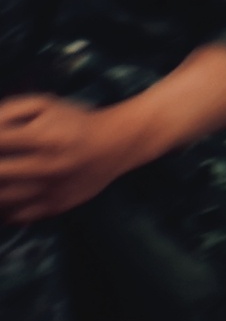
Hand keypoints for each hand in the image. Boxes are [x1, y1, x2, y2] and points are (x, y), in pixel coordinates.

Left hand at [0, 97, 138, 224]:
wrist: (118, 143)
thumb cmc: (74, 121)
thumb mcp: (43, 104)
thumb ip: (7, 112)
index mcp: (43, 139)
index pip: (0, 143)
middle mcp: (48, 167)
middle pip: (0, 173)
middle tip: (2, 162)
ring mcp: (53, 190)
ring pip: (4, 199)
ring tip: (6, 177)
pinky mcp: (57, 206)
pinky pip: (19, 216)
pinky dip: (7, 209)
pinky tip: (11, 194)